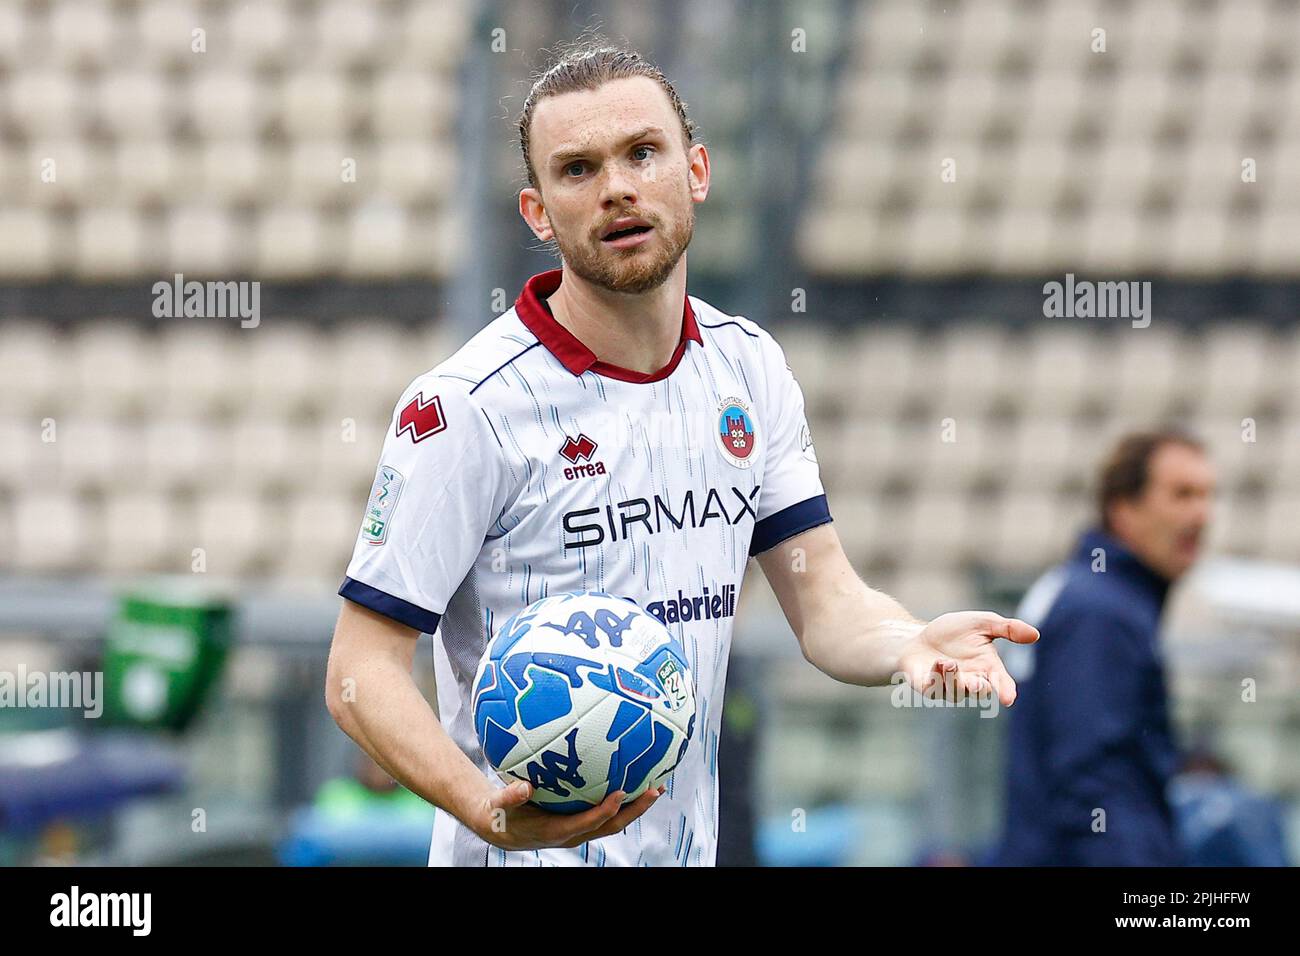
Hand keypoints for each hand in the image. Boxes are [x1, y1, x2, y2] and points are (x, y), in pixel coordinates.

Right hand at [469, 779, 664, 850]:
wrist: (501, 828)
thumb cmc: (500, 813)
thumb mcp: (499, 805)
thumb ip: (510, 796)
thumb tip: (524, 786)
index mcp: (555, 830)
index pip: (587, 823)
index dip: (605, 811)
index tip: (621, 793)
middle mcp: (573, 833)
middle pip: (611, 826)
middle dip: (635, 810)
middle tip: (654, 789)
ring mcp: (579, 828)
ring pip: (614, 821)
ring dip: (636, 806)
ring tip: (656, 786)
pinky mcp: (581, 821)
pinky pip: (606, 813)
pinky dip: (623, 800)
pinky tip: (633, 780)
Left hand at [897, 611, 1038, 706]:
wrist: (917, 638)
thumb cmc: (952, 633)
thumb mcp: (981, 623)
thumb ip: (1007, 628)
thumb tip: (1035, 634)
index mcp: (987, 668)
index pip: (1001, 683)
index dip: (1005, 691)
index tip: (1008, 698)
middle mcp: (971, 682)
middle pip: (980, 692)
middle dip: (978, 689)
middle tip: (975, 682)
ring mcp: (949, 688)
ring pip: (956, 692)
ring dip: (953, 678)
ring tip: (948, 662)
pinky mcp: (929, 689)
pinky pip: (934, 690)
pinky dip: (936, 678)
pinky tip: (936, 664)